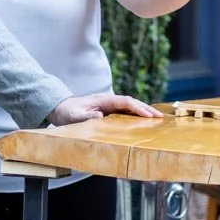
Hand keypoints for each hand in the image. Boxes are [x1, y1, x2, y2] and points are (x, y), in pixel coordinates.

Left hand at [48, 93, 162, 124]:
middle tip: (160, 117)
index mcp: (103, 100)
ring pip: (130, 106)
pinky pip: (125, 111)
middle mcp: (108, 100)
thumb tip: (101, 117)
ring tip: (157, 119)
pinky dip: (136, 114)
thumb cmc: (67, 112)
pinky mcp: (107, 110)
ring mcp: (108, 105)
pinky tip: (143, 120)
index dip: (138, 108)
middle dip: (146, 109)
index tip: (148, 116)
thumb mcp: (73, 116)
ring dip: (143, 111)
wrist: (59, 107)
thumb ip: (85, 117)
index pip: (125, 102)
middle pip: (131, 102)